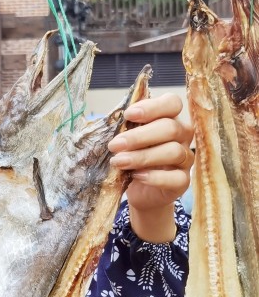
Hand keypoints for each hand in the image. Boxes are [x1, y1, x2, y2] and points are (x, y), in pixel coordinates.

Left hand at [108, 93, 193, 241]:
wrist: (140, 193)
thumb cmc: (133, 162)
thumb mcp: (127, 144)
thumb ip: (125, 130)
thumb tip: (111, 122)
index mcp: (170, 119)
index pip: (172, 103)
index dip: (152, 107)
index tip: (128, 115)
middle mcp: (182, 136)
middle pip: (170, 128)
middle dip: (139, 136)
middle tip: (114, 145)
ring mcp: (186, 159)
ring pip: (173, 152)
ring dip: (143, 156)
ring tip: (119, 162)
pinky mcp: (183, 181)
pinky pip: (175, 178)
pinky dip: (154, 177)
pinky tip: (136, 176)